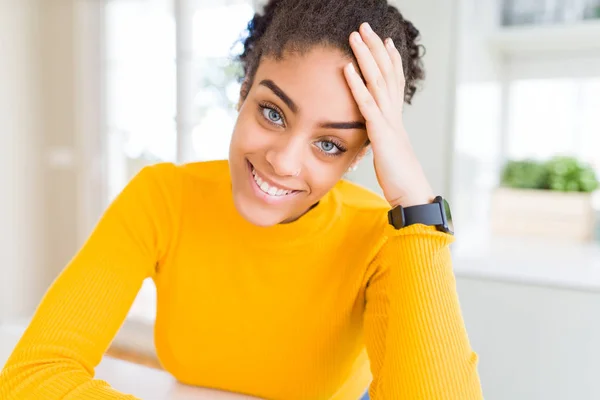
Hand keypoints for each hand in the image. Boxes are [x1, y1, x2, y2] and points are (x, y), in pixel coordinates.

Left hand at [344, 22, 433, 207]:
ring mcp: (389, 121)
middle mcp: (394, 114)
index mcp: (395, 117)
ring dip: (365, 57)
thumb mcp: (387, 151)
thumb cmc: (399, 177)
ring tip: (355, 36)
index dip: (389, 59)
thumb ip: (380, 137)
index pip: (393, 81)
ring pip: (378, 81)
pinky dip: (357, 85)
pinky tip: (347, 68)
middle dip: (375, 48)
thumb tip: (375, 134)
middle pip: (386, 72)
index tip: (383, 40)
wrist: (411, 194)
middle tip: (366, 27)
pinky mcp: (381, 134)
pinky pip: (367, 105)